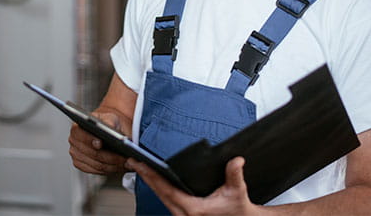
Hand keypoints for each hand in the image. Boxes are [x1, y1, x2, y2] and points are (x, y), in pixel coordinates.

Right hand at [68, 111, 129, 174]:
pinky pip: (98, 171)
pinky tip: (121, 166)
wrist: (108, 131)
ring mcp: (77, 156)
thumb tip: (110, 128)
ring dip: (114, 165)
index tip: (100, 143)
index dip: (91, 140)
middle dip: (111, 157)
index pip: (82, 136)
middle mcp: (74, 142)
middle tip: (125, 157)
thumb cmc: (108, 123)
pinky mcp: (83, 166)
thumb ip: (109, 121)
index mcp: (77, 128)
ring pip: (98, 165)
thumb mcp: (110, 118)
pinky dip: (111, 169)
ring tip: (127, 163)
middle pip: (93, 154)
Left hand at [127, 157, 259, 215]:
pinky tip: (152, 179)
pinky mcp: (183, 214)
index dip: (152, 176)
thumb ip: (235, 176)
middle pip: (159, 193)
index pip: (167, 190)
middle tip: (133, 162)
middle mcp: (185, 215)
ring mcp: (182, 215)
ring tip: (139, 167)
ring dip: (150, 182)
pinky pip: (166, 200)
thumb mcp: (238, 193)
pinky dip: (158, 188)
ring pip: (161, 197)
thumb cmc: (238, 210)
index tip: (141, 165)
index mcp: (194, 210)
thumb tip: (236, 161)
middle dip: (145, 176)